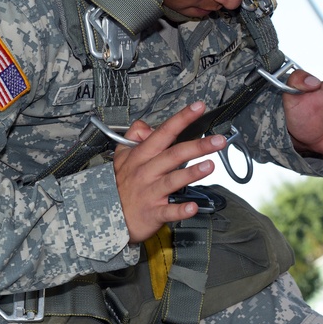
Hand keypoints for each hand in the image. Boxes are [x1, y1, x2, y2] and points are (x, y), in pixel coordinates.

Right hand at [113, 101, 225, 243]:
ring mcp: (150, 192)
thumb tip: (150, 126)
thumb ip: (135, 136)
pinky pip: (168, 210)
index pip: (164, 132)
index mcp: (140, 155)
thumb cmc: (119, 185)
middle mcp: (146, 171)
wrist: (104, 215)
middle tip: (218, 140)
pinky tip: (192, 206)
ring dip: (191, 173)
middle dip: (197, 145)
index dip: (181, 119)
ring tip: (210, 166)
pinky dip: (180, 209)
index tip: (198, 108)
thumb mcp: (121, 155)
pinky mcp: (153, 212)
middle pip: (173, 154)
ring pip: (172, 180)